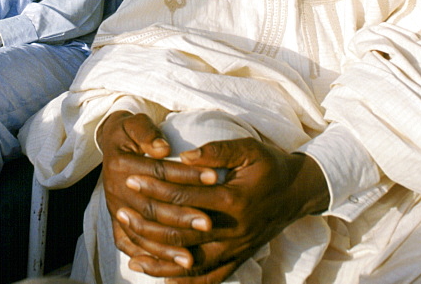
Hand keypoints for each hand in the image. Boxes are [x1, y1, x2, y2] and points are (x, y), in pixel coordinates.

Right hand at [98, 112, 216, 276]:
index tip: (215, 177)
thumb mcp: (135, 124)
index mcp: (120, 163)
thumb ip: (147, 132)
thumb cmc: (130, 132)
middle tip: (209, 223)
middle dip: (181, 215)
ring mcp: (115, 208)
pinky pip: (132, 244)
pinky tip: (170, 265)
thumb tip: (162, 147)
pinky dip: (151, 257)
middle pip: (151, 207)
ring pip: (141, 233)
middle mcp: (114, 189)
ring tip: (192, 256)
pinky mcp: (117, 221)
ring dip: (167, 247)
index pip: (159, 172)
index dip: (187, 175)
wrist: (112, 144)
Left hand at [120, 137, 329, 281]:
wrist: (299, 192)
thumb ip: (217, 151)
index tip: (131, 178)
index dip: (155, 187)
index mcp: (234, 199)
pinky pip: (209, 278)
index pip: (184, 195)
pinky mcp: (239, 259)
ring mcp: (236, 249)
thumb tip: (184, 155)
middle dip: (148, 224)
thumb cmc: (270, 166)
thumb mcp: (249, 149)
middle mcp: (234, 230)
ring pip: (192, 262)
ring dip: (160, 261)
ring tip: (132, 257)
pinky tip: (162, 279)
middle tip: (121, 213)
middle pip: (182, 233)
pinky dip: (184, 282)